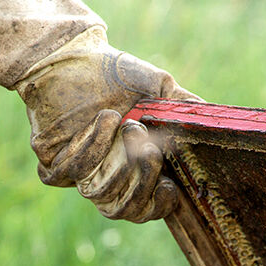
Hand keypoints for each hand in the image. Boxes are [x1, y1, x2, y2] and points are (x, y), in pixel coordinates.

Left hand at [15, 28, 198, 222]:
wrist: (73, 55)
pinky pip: (72, 172)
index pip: (145, 208)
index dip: (158, 206)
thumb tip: (211, 123)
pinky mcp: (53, 164)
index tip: (170, 186)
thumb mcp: (157, 90)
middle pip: (123, 209)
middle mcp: (106, 176)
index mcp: (133, 168)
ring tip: (126, 123)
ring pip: (98, 194)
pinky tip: (103, 119)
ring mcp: (79, 174)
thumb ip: (182, 110)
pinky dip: (92, 146)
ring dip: (116, 160)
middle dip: (141, 182)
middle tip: (149, 150)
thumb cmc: (115, 74)